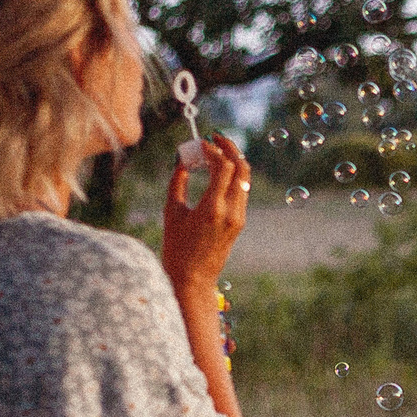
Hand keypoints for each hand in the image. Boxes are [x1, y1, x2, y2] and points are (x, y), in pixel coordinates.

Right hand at [162, 134, 251, 289]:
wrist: (193, 279)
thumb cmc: (176, 247)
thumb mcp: (171, 211)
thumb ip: (178, 182)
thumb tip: (183, 159)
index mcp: (213, 208)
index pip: (224, 167)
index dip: (213, 150)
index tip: (200, 143)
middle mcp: (231, 211)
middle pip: (241, 168)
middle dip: (231, 148)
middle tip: (216, 137)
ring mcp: (239, 217)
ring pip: (245, 179)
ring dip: (234, 160)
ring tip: (217, 150)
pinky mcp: (240, 222)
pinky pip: (241, 191)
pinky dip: (233, 176)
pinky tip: (218, 171)